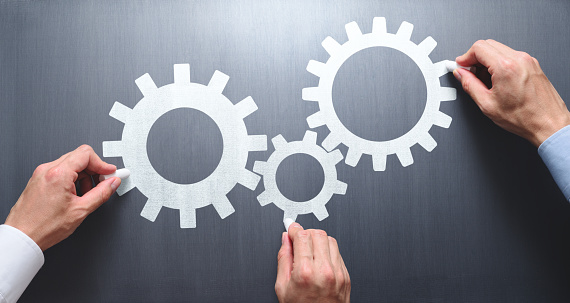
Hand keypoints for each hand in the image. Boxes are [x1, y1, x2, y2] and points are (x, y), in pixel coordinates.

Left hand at [4, 145, 119, 250]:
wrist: (22, 237)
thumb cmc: (44, 227)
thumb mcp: (80, 210)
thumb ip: (101, 193)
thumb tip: (112, 183)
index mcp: (58, 174)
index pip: (86, 154)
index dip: (102, 163)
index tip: (110, 173)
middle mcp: (48, 169)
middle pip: (79, 157)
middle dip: (94, 170)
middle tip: (103, 183)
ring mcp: (41, 173)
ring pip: (71, 164)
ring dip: (83, 176)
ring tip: (86, 194)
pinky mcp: (39, 179)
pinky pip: (61, 171)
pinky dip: (72, 179)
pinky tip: (75, 195)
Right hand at [275, 223, 349, 302]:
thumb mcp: (282, 287)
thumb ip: (283, 259)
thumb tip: (285, 240)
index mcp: (305, 272)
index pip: (302, 236)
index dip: (294, 229)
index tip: (290, 228)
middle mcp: (324, 270)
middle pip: (317, 234)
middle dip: (306, 233)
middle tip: (298, 240)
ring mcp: (337, 273)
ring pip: (330, 240)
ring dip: (318, 240)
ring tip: (309, 250)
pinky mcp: (345, 276)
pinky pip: (338, 252)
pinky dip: (328, 251)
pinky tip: (319, 259)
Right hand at [454, 39, 569, 146]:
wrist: (548, 123)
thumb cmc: (524, 117)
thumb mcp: (487, 104)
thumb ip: (470, 85)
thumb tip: (461, 74)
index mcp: (505, 67)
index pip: (478, 48)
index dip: (465, 57)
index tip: (461, 65)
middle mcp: (518, 59)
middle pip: (488, 45)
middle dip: (475, 57)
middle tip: (469, 73)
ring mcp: (528, 60)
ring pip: (499, 49)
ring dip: (487, 60)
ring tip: (485, 80)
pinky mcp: (532, 64)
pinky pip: (510, 55)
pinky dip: (499, 63)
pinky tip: (497, 80)